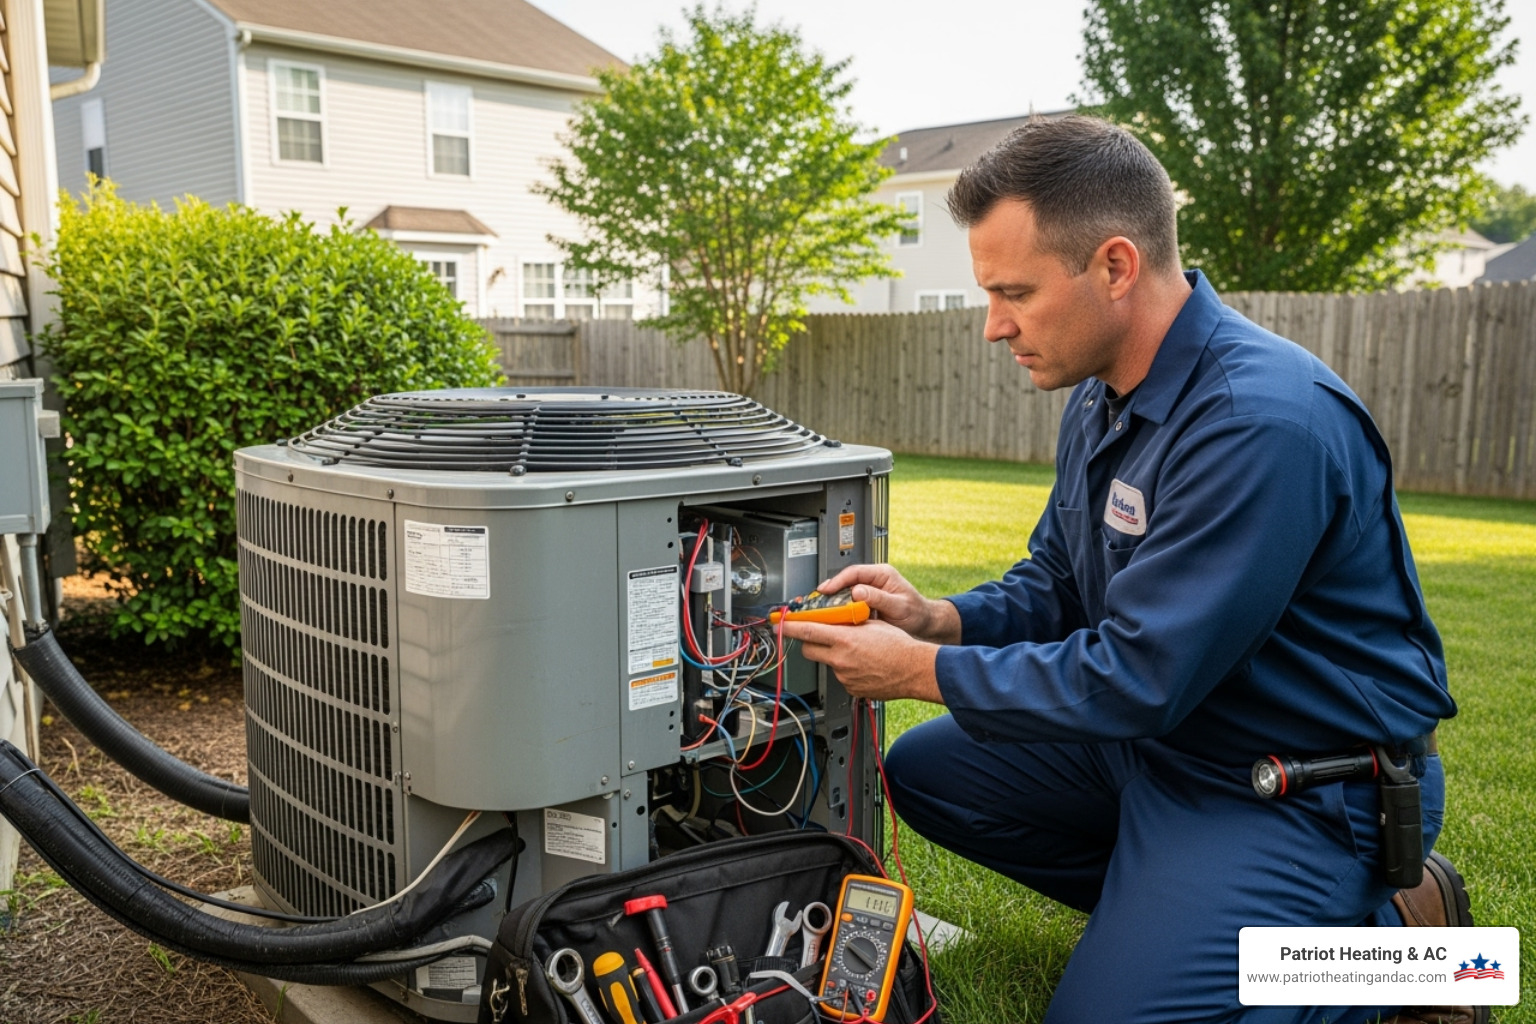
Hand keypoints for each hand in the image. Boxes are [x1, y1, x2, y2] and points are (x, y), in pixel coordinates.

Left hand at [777, 618, 943, 703]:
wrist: (915, 670)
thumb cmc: (899, 646)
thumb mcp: (872, 624)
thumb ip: (849, 623)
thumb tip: (835, 619)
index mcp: (844, 639)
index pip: (807, 631)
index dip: (789, 627)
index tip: (779, 624)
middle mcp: (841, 659)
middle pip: (808, 650)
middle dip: (808, 642)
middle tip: (815, 636)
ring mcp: (845, 676)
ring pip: (826, 663)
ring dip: (833, 656)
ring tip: (856, 652)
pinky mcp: (851, 689)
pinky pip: (841, 676)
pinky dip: (847, 670)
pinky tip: (863, 665)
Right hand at [815, 564, 960, 643]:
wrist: (926, 625)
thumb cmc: (917, 613)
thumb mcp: (899, 606)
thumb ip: (879, 598)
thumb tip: (858, 592)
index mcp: (882, 574)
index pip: (854, 572)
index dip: (838, 580)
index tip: (826, 589)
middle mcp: (874, 581)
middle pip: (846, 582)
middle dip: (831, 591)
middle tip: (817, 601)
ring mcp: (870, 593)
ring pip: (846, 594)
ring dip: (834, 602)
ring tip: (821, 610)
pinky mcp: (868, 604)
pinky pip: (850, 605)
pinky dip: (841, 612)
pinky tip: (834, 619)